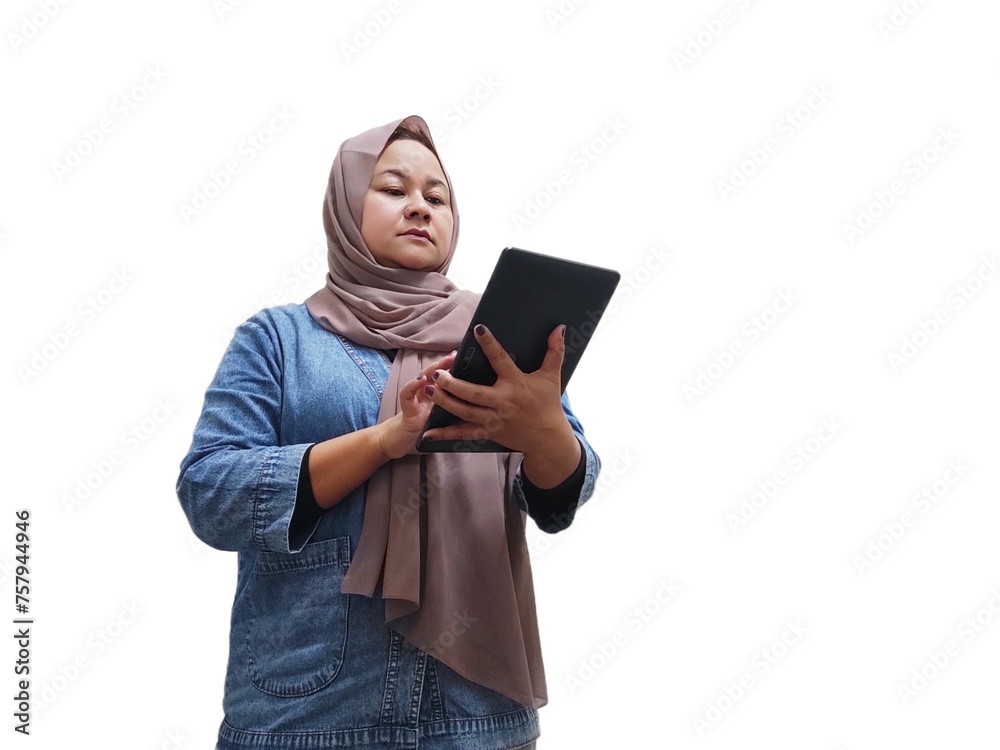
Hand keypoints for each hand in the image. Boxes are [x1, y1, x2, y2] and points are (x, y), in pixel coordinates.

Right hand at [377, 350, 456, 459]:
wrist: (399, 442)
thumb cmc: (422, 429)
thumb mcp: (440, 416)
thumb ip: (451, 404)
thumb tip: (470, 395)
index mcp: (435, 396)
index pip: (444, 377)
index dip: (453, 367)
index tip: (463, 356)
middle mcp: (424, 394)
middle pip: (434, 374)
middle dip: (444, 364)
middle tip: (453, 356)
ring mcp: (415, 400)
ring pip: (421, 380)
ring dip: (430, 371)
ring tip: (440, 364)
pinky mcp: (407, 411)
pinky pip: (407, 396)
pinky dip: (413, 386)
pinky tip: (421, 380)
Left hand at [421, 325, 579, 476]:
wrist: (547, 438)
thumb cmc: (548, 404)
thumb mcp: (552, 376)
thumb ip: (555, 351)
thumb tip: (560, 328)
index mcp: (515, 384)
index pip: (500, 360)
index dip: (490, 344)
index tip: (478, 329)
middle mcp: (501, 402)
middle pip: (473, 394)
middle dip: (453, 384)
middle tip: (438, 374)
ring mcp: (493, 419)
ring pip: (464, 412)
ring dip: (445, 402)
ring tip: (428, 390)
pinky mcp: (487, 432)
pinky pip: (464, 433)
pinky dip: (446, 434)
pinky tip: (428, 432)